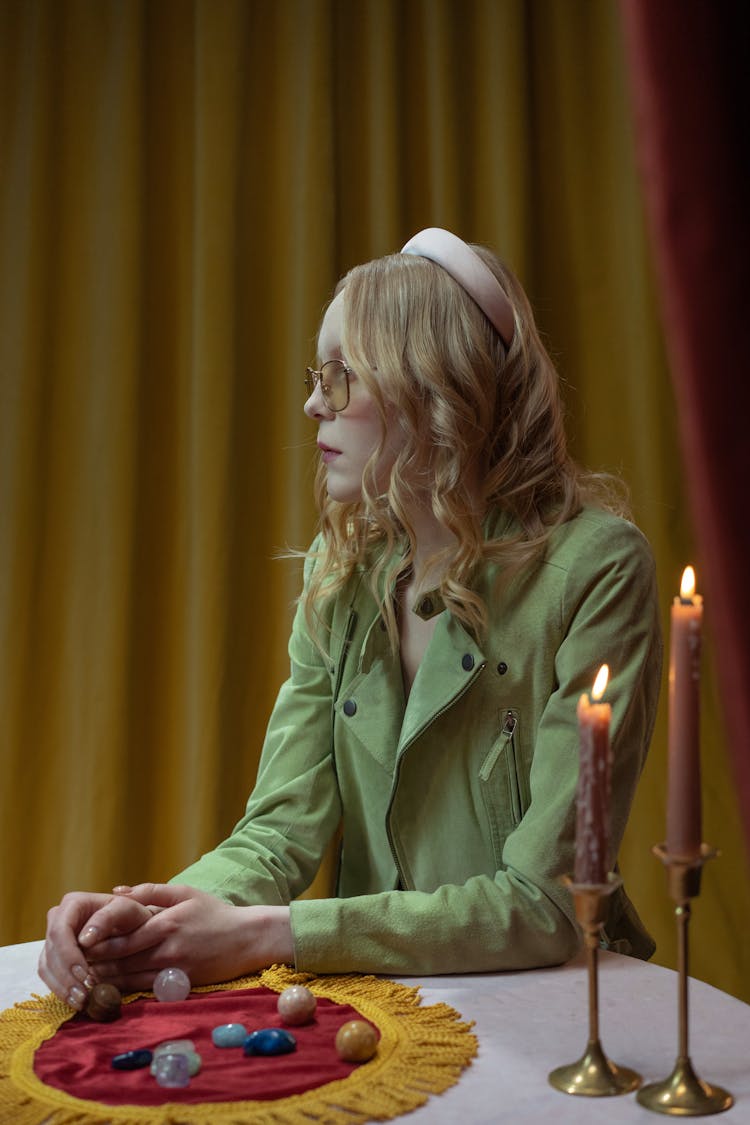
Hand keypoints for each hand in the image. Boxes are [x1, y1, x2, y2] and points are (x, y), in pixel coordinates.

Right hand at [38, 890, 154, 1008]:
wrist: (132, 927)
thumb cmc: (131, 916)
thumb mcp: (127, 911)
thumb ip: (107, 919)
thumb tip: (83, 939)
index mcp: (73, 904)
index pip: (60, 931)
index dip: (68, 955)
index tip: (85, 974)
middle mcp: (58, 919)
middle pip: (51, 951)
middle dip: (66, 976)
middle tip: (84, 995)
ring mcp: (54, 939)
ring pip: (46, 966)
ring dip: (62, 987)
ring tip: (82, 1001)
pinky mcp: (54, 957)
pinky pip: (49, 975)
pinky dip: (61, 990)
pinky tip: (76, 1000)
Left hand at [80, 883, 293, 991]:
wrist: (247, 939)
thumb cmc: (215, 913)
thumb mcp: (185, 893)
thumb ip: (150, 890)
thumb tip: (117, 891)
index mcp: (166, 922)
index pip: (123, 935)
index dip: (98, 941)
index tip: (77, 943)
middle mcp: (166, 947)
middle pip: (121, 960)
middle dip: (94, 963)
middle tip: (70, 965)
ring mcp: (172, 968)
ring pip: (129, 979)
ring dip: (104, 981)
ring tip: (81, 980)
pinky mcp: (178, 984)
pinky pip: (144, 991)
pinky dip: (124, 992)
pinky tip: (108, 992)